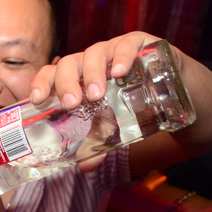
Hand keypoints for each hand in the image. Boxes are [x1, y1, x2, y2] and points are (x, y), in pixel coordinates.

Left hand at [28, 31, 163, 171]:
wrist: (174, 91)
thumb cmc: (133, 104)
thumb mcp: (113, 126)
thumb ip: (97, 143)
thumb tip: (85, 167)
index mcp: (78, 77)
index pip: (52, 73)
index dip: (41, 82)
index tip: (37, 100)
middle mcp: (92, 62)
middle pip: (70, 63)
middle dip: (66, 82)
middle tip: (71, 104)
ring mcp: (115, 50)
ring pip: (96, 52)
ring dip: (93, 73)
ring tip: (96, 95)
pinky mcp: (141, 44)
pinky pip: (128, 44)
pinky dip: (123, 56)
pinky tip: (120, 72)